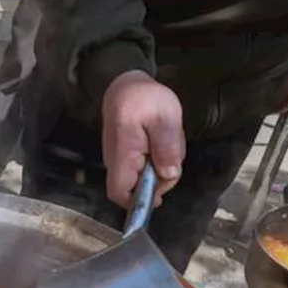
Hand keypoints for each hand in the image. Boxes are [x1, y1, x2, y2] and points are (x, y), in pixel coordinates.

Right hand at [100, 70, 184, 208]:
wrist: (125, 85)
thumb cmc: (144, 98)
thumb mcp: (165, 118)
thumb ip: (167, 147)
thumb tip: (168, 174)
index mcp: (123, 154)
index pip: (120, 193)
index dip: (139, 202)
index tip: (160, 189)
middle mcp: (116, 162)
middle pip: (137, 191)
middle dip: (160, 180)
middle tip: (171, 152)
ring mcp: (120, 161)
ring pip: (143, 180)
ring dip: (161, 167)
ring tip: (166, 141)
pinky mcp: (126, 158)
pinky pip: (144, 170)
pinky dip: (158, 161)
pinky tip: (160, 142)